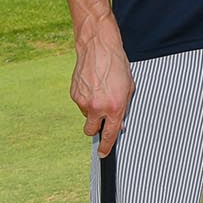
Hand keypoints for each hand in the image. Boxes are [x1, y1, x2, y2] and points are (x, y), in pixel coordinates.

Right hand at [70, 15, 132, 157]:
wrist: (98, 48)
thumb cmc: (117, 65)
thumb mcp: (129, 87)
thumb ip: (124, 107)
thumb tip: (119, 123)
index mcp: (115, 106)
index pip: (110, 134)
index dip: (106, 147)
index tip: (104, 153)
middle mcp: (97, 107)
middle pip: (91, 131)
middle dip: (95, 128)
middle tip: (101, 118)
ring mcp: (83, 101)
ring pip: (86, 115)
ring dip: (92, 109)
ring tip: (100, 91)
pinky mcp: (74, 94)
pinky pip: (81, 103)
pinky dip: (86, 98)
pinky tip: (93, 85)